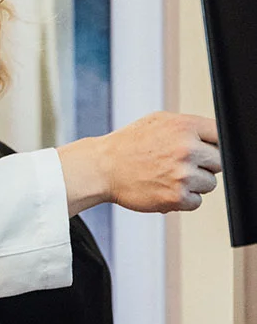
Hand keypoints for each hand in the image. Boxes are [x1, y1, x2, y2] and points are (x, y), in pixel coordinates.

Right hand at [57, 112, 219, 216]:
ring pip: (209, 184)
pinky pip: (196, 202)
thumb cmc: (128, 145)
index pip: (221, 135)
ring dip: (193, 184)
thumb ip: (189, 127)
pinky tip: (164, 189)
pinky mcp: (176, 197)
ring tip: (168, 177)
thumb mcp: (159, 122)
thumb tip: (215, 137)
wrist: (102, 168)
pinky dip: (183, 199)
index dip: (212, 144)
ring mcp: (182, 175)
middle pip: (219, 162)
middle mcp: (186, 149)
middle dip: (203, 165)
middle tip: (179, 164)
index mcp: (185, 127)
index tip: (203, 149)